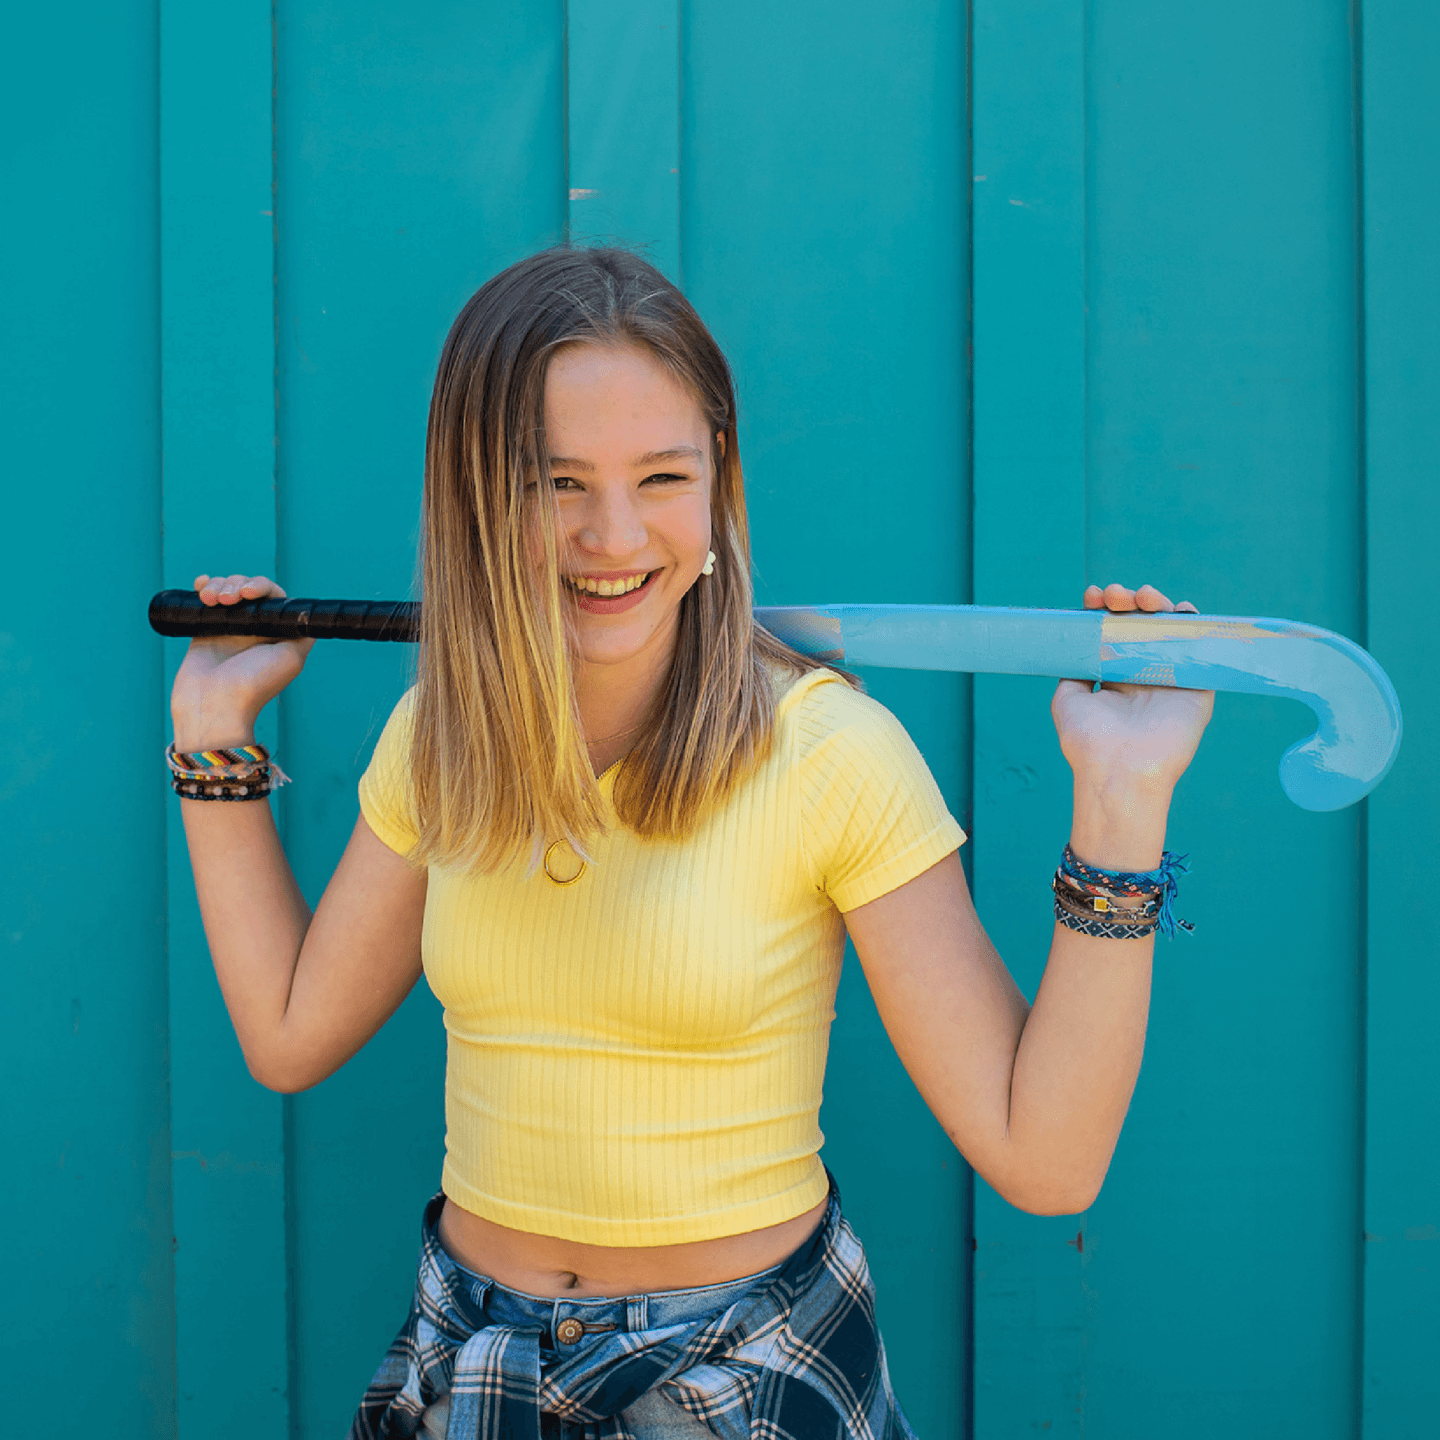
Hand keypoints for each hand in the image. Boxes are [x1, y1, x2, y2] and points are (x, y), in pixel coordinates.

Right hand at [170, 574, 314, 748]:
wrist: (214, 706)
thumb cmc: (254, 685)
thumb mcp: (291, 659)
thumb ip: (303, 634)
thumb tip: (310, 615)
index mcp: (276, 634)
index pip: (273, 597)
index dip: (261, 587)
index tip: (249, 592)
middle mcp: (255, 630)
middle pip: (247, 589)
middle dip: (236, 584)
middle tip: (228, 599)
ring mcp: (229, 629)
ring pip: (226, 591)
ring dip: (218, 585)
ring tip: (210, 598)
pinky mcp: (205, 631)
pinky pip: (205, 601)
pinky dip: (203, 587)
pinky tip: (201, 584)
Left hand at [1050, 583, 1214, 794]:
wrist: (1119, 770)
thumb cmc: (1087, 739)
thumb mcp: (1067, 699)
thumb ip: (1073, 670)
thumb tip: (1072, 645)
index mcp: (1114, 678)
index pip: (1112, 635)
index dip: (1104, 611)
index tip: (1093, 595)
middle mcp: (1143, 676)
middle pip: (1140, 627)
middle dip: (1128, 603)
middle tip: (1115, 595)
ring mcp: (1170, 679)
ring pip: (1170, 632)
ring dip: (1158, 607)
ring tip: (1142, 597)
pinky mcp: (1197, 688)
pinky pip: (1202, 650)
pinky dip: (1195, 625)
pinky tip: (1180, 609)